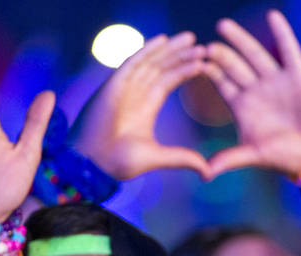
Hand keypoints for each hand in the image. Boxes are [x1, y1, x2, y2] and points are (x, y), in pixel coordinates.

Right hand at [70, 33, 209, 180]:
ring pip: (150, 62)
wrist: (92, 164)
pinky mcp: (113, 86)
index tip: (204, 62)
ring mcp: (123, 88)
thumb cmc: (118, 163)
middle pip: (160, 67)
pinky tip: (162, 41)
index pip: (168, 81)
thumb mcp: (158, 157)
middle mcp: (134, 94)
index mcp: (145, 108)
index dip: (184, 71)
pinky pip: (131, 62)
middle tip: (200, 44)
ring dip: (169, 50)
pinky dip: (146, 50)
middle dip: (179, 55)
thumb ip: (182, 158)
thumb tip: (208, 171)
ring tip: (190, 39)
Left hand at [203, 10, 300, 178]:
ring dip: (240, 40)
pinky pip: (289, 50)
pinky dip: (282, 33)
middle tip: (205, 45)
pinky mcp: (298, 75)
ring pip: (255, 54)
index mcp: (243, 107)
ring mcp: (277, 80)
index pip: (222, 84)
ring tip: (223, 26)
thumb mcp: (256, 154)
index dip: (209, 73)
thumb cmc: (287, 157)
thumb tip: (205, 174)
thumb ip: (231, 159)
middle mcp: (257, 90)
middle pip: (234, 66)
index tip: (194, 63)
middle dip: (220, 54)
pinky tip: (273, 16)